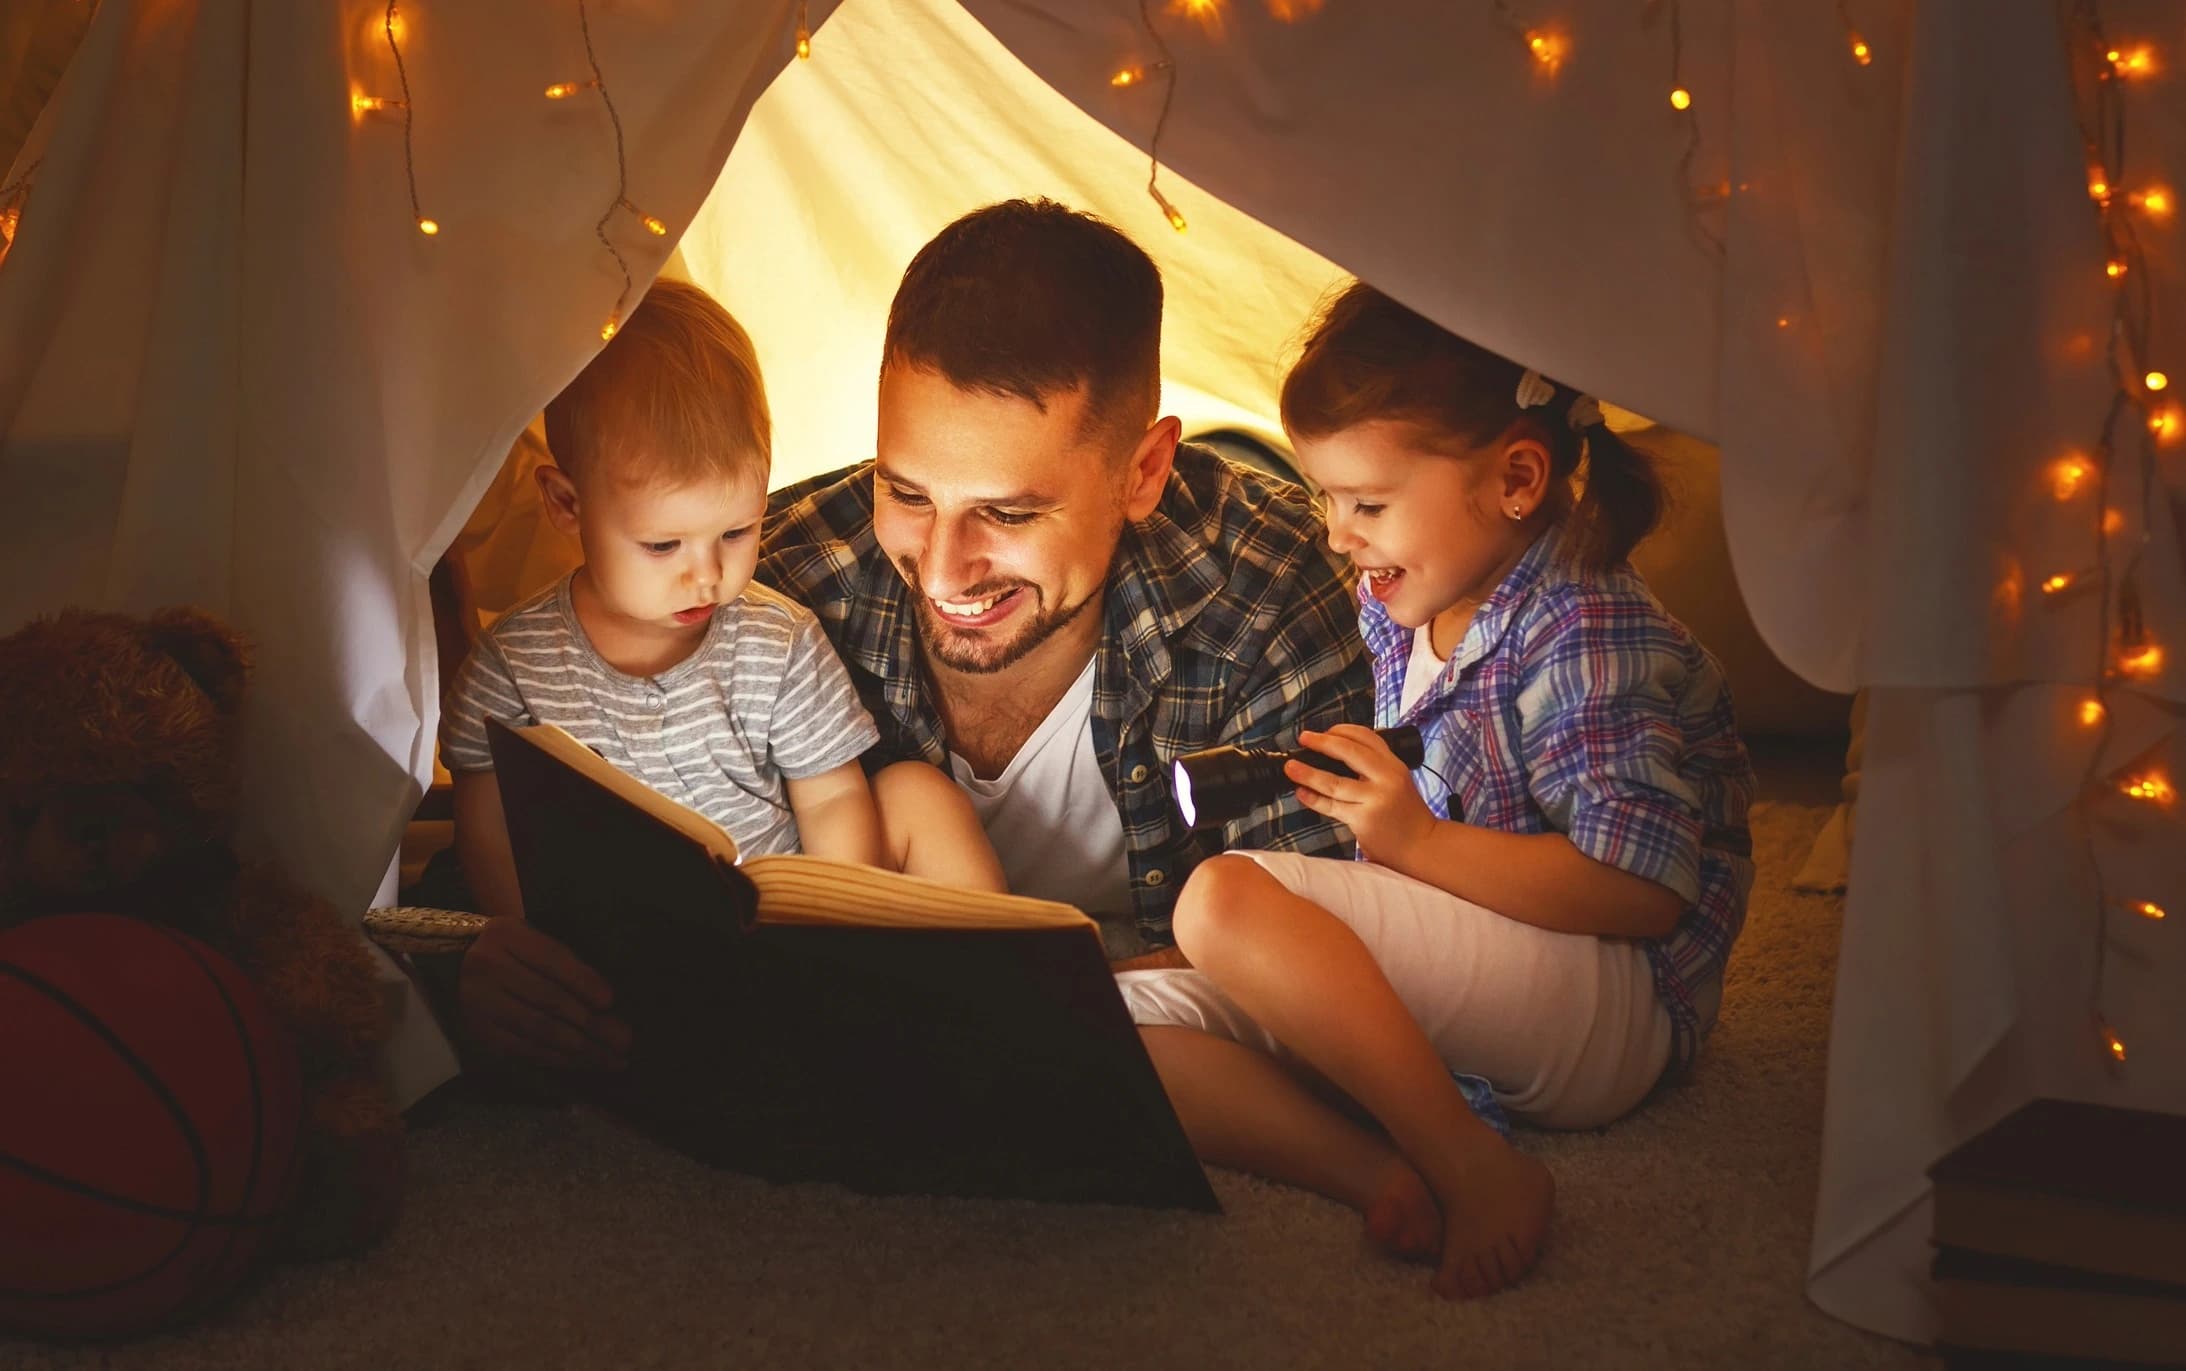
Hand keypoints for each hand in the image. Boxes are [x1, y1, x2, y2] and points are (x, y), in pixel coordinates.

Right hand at [459, 917, 630, 1072]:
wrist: (458, 964)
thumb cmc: (513, 950)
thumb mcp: (533, 938)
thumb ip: (565, 961)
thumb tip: (608, 1001)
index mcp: (507, 935)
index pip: (553, 959)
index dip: (584, 981)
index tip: (611, 1001)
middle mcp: (488, 966)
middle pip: (549, 999)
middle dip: (593, 1024)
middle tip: (625, 1041)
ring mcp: (480, 1002)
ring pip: (540, 1029)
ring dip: (581, 1049)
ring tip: (611, 1060)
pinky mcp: (480, 1031)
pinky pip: (525, 1049)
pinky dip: (558, 1058)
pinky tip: (583, 1064)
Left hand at [1286, 725, 1439, 869]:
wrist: (1422, 845)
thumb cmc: (1405, 814)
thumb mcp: (1397, 782)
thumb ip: (1374, 769)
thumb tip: (1335, 755)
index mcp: (1394, 765)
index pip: (1366, 737)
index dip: (1341, 730)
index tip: (1323, 732)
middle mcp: (1386, 778)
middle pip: (1349, 752)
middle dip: (1322, 742)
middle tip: (1304, 738)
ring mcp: (1375, 799)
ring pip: (1333, 781)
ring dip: (1308, 773)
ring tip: (1291, 767)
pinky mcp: (1363, 819)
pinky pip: (1331, 806)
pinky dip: (1313, 798)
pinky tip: (1302, 792)